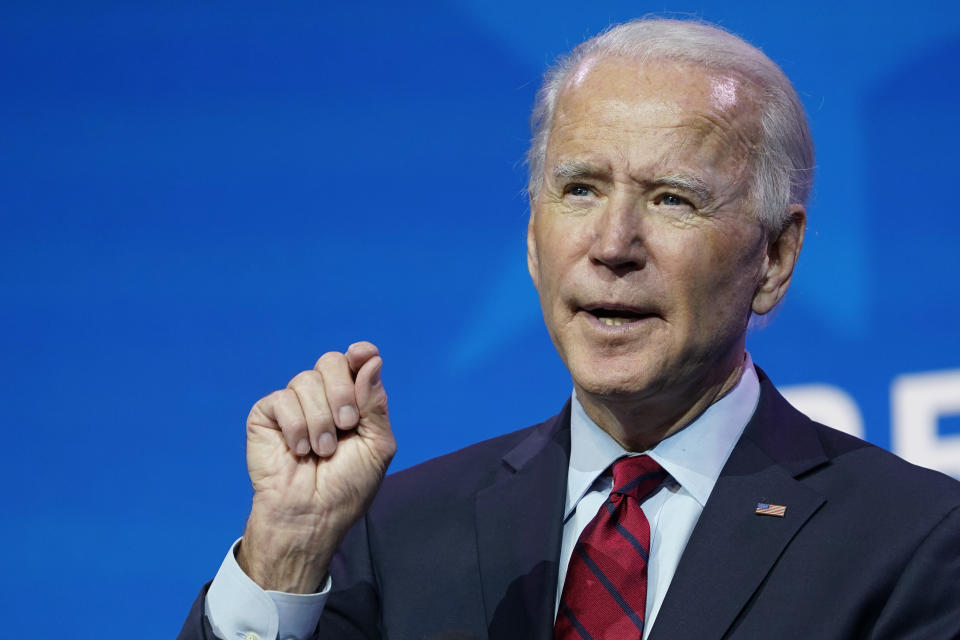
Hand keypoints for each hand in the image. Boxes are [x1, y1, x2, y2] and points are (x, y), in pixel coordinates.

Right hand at [237, 341, 395, 592]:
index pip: (356, 361)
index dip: (360, 353)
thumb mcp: (377, 446)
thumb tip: (371, 359)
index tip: (362, 354)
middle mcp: (323, 398)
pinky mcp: (266, 416)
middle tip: (345, 426)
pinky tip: (298, 451)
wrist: (311, 516)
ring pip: (306, 380)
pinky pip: (282, 399)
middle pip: (331, 361)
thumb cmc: (346, 488)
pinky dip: (296, 427)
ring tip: (321, 451)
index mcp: (353, 401)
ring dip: (320, 421)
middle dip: (342, 393)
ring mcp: (294, 405)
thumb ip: (375, 403)